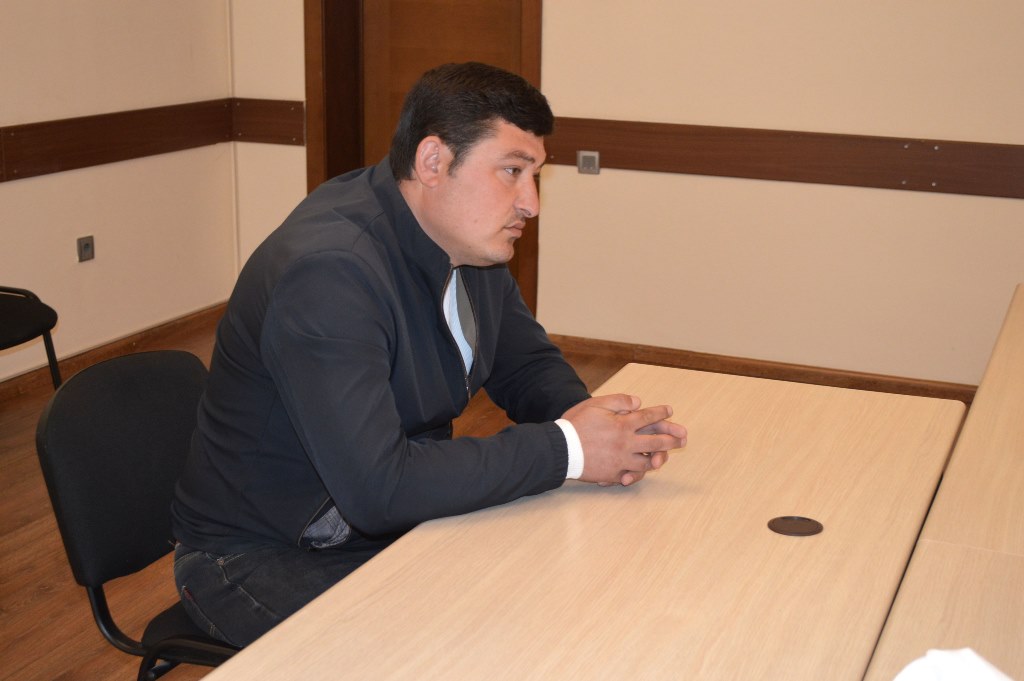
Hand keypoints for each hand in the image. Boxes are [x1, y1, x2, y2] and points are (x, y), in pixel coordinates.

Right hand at [562, 394, 686, 485]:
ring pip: (647, 462)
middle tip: (683, 438)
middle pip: (656, 442)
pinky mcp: (612, 474)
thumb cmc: (576, 424)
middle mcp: (626, 444)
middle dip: (672, 438)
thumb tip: (638, 402)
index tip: (669, 411)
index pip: (648, 417)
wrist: (561, 449)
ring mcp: (621, 461)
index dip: (660, 413)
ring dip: (658, 459)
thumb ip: (619, 401)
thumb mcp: (596, 404)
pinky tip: (640, 472)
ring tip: (663, 458)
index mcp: (623, 425)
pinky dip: (636, 474)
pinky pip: (630, 475)